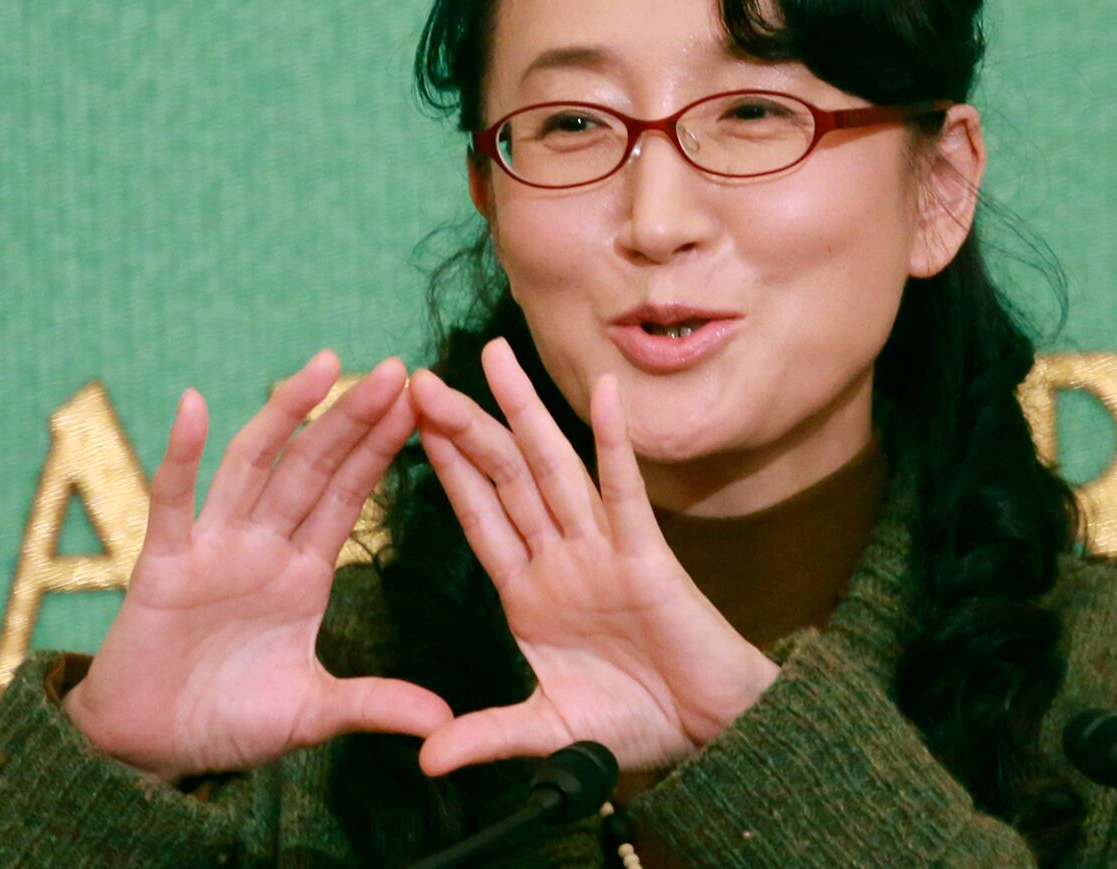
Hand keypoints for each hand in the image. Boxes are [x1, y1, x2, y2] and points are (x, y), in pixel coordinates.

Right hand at [62, 352, 451, 780]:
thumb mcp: (312, 714)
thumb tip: (445, 720)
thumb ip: (373, 704)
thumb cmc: (227, 722)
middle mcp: (262, 547)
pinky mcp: (163, 564)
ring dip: (286, 415)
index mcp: (303, 573)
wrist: (147, 752)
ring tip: (324, 366)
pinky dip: (182, 454)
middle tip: (394, 368)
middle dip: (352, 419)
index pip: (349, 496)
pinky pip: (171, 501)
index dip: (381, 450)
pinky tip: (195, 404)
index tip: (420, 404)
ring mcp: (213, 548)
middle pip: (313, 467)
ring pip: (254, 466)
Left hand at [408, 338, 779, 776]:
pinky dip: (614, 442)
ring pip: (553, 467)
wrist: (709, 734)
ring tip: (490, 357)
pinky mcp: (647, 555)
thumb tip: (425, 760)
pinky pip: (625, 492)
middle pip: (503, 476)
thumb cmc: (636, 724)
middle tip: (418, 378)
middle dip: (463, 427)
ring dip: (521, 412)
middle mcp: (561, 557)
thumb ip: (486, 736)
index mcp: (530, 591)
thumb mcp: (546, 730)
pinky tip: (601, 394)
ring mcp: (602, 550)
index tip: (406, 427)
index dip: (444, 471)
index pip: (478, 516)